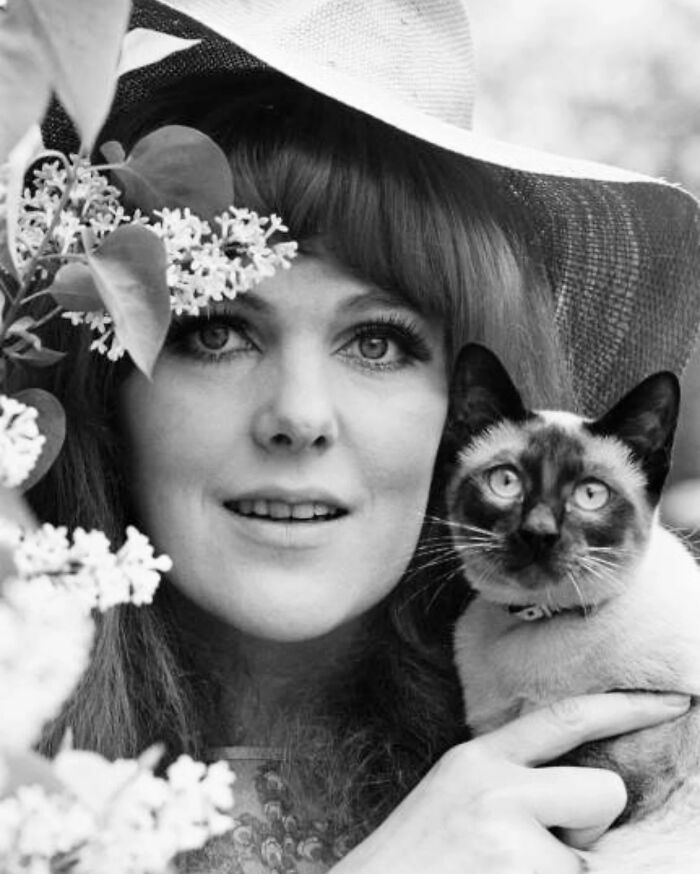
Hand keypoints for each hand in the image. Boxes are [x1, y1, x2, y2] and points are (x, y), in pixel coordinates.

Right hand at [332, 691, 690, 873]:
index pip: (565, 718)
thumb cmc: (415, 861)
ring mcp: (512, 840)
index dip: (625, 707)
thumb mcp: (455, 797)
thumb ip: (509, 781)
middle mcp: (495, 788)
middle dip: (590, 825)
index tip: (674, 701)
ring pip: (592, 858)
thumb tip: (580, 791)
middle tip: (533, 854)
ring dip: (563, 872)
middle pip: (603, 791)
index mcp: (476, 759)